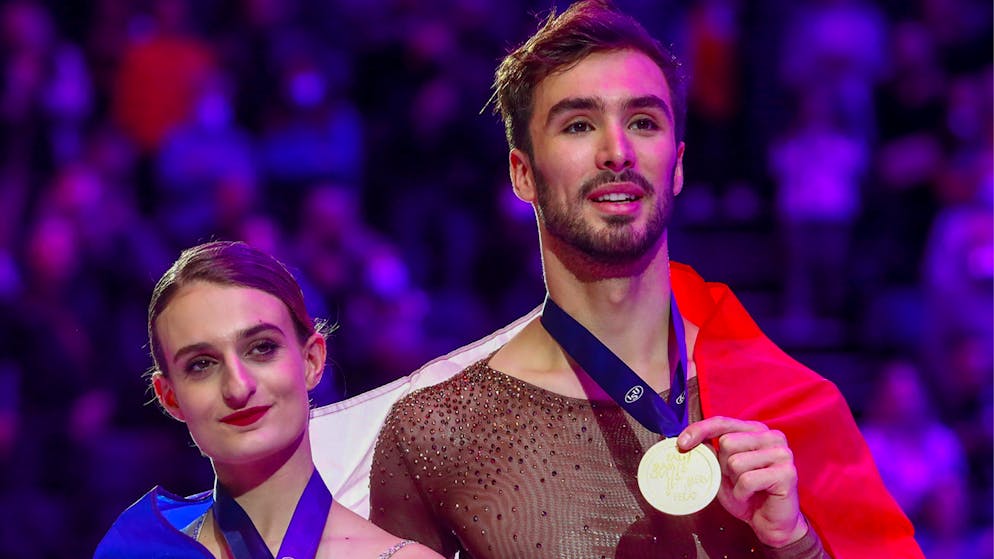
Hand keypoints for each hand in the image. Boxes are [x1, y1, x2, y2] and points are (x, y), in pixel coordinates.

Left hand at [678, 416, 807, 547]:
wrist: (769, 522)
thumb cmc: (746, 494)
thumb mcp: (722, 470)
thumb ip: (711, 452)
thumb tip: (685, 441)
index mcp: (755, 430)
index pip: (722, 422)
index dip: (700, 430)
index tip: (682, 444)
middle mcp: (772, 436)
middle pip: (728, 442)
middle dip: (724, 466)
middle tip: (735, 480)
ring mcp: (782, 453)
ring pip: (736, 462)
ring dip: (734, 482)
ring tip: (745, 489)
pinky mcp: (787, 473)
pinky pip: (748, 480)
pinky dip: (742, 493)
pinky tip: (751, 496)